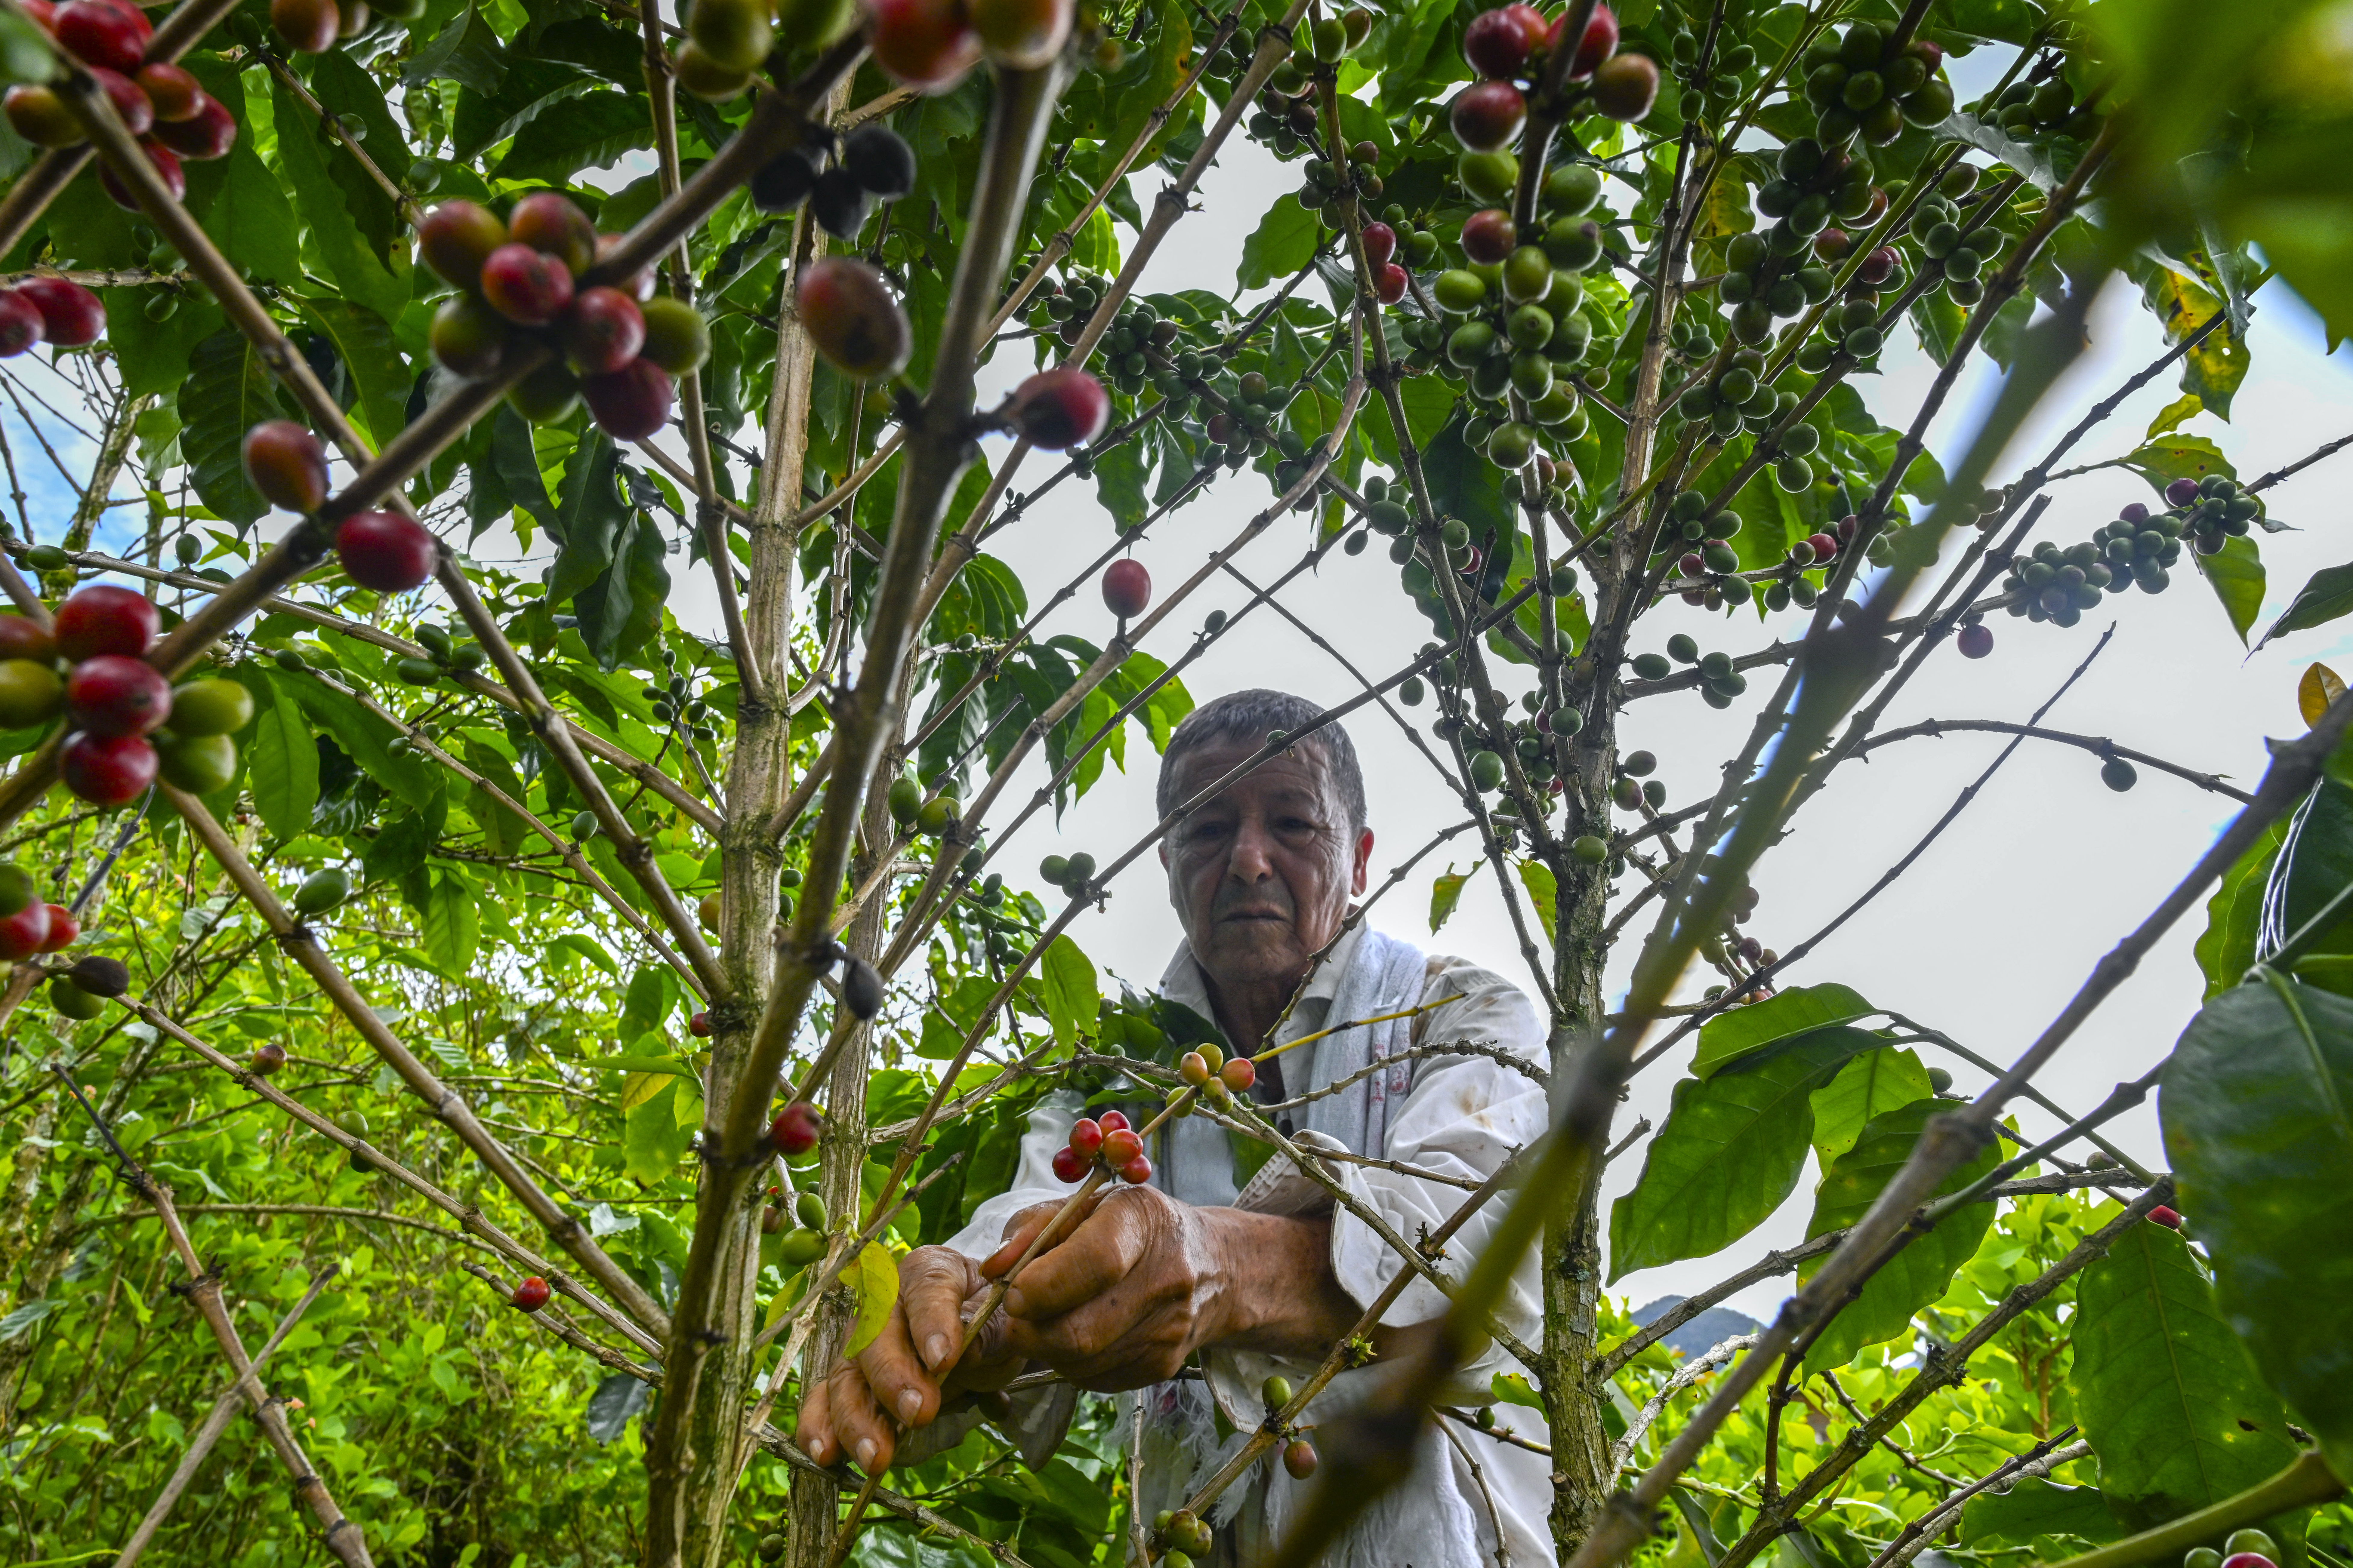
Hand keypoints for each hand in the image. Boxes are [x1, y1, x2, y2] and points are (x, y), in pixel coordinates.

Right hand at [793, 1241, 1026, 1473]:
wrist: (983, 1339)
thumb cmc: (993, 1320)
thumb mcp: (1005, 1322)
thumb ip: (989, 1333)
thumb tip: (963, 1353)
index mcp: (930, 1271)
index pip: (927, 1291)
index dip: (932, 1323)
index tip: (944, 1359)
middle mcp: (886, 1303)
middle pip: (876, 1335)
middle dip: (893, 1377)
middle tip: (918, 1413)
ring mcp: (862, 1344)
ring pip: (847, 1375)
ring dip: (857, 1417)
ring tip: (876, 1456)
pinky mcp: (851, 1381)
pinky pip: (825, 1400)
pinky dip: (821, 1426)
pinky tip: (827, 1455)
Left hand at [983, 1184, 1245, 1387]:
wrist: (1213, 1267)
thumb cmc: (1132, 1229)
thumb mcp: (1085, 1205)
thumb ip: (1032, 1228)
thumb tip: (993, 1271)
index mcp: (1143, 1221)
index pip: (1096, 1262)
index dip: (1045, 1285)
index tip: (1012, 1294)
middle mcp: (1165, 1278)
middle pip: (1079, 1332)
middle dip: (1030, 1330)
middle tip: (1016, 1313)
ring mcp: (1168, 1330)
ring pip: (1079, 1363)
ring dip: (1047, 1348)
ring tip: (1050, 1318)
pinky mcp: (1162, 1366)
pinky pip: (1093, 1379)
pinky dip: (1072, 1362)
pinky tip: (1081, 1332)